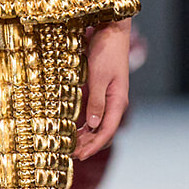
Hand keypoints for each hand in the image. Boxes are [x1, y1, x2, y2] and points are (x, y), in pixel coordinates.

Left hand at [74, 20, 129, 158]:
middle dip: (89, 145)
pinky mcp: (103, 93)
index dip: (94, 146)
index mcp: (118, 101)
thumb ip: (96, 101)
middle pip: (103, 132)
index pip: (107, 131)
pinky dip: (86, 125)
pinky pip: (95, 115)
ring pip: (99, 125)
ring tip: (71, 146)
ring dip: (86, 137)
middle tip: (71, 155)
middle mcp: (115, 103)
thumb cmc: (106, 52)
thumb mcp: (99, 77)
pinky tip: (75, 130)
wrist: (111, 33)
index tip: (80, 156)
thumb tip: (92, 125)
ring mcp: (110, 99)